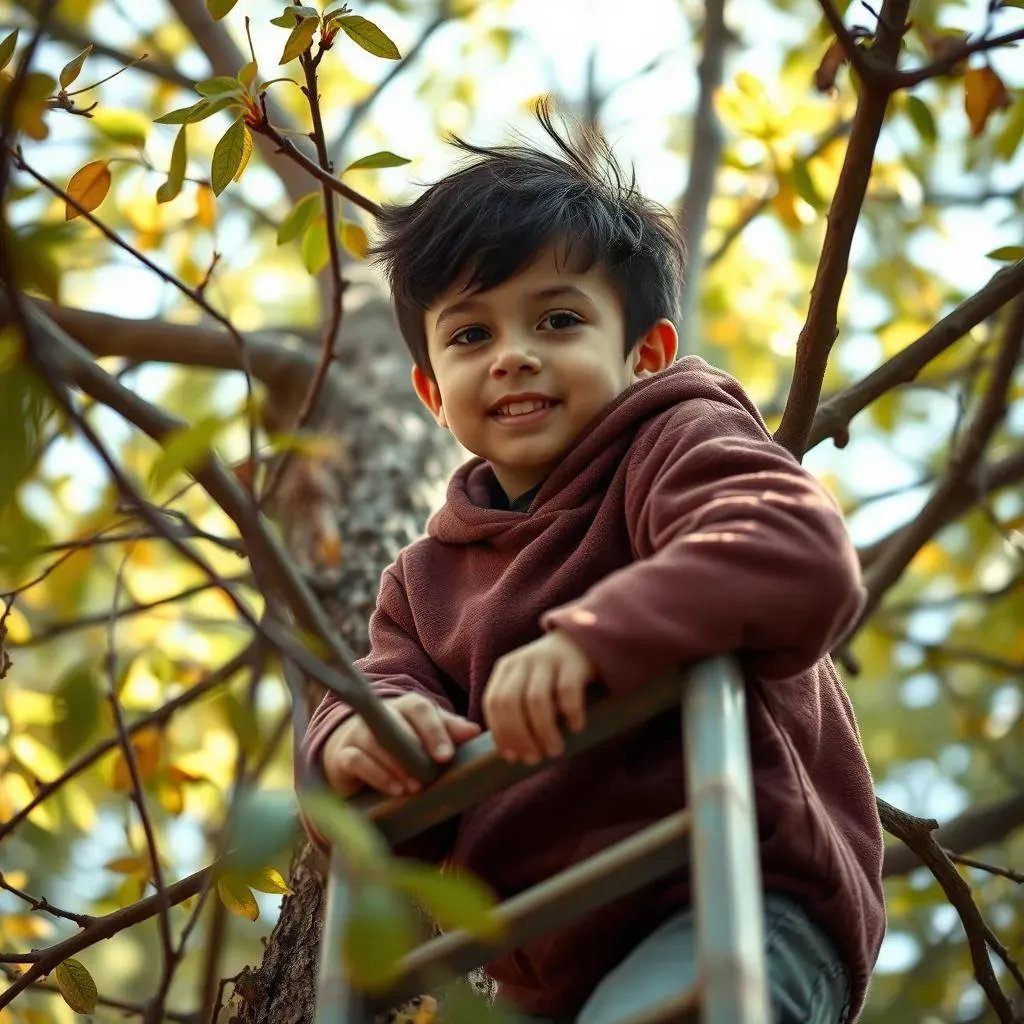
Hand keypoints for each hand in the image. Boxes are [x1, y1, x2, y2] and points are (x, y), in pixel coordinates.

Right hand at [322, 692, 480, 797]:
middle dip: (415, 748)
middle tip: (433, 771)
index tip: (446, 756)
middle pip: (396, 722)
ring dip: (397, 766)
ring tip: (415, 787)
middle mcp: (380, 715)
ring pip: (375, 741)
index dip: (434, 729)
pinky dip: (377, 775)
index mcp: (406, 706)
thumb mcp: (430, 738)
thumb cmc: (405, 746)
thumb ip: (451, 732)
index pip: (420, 708)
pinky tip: (395, 790)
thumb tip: (476, 732)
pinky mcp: (343, 755)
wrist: (360, 757)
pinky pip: (356, 760)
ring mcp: (358, 733)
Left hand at [483, 629, 596, 764]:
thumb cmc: (551, 675)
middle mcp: (522, 661)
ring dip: (544, 731)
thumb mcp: (526, 684)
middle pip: (511, 703)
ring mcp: (547, 659)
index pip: (493, 703)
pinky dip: (570, 712)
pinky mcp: (572, 662)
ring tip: (554, 750)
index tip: (512, 757)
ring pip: (537, 700)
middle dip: (520, 736)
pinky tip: (576, 728)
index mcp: (506, 669)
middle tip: (533, 758)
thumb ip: (516, 709)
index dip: (500, 733)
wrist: (582, 641)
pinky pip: (567, 690)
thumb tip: (512, 754)